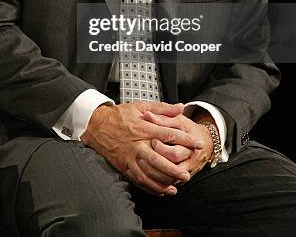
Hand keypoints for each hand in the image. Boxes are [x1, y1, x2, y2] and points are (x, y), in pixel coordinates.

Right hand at [80, 101, 203, 195]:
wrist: (97, 125)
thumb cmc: (120, 115)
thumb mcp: (141, 106)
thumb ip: (163, 108)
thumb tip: (181, 107)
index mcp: (145, 128)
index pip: (169, 135)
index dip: (186, 139)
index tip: (198, 144)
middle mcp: (138, 144)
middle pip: (159, 159)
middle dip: (175, 168)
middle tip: (187, 174)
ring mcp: (131, 157)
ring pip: (149, 173)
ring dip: (164, 181)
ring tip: (177, 185)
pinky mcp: (124, 166)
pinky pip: (139, 180)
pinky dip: (151, 187)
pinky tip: (161, 190)